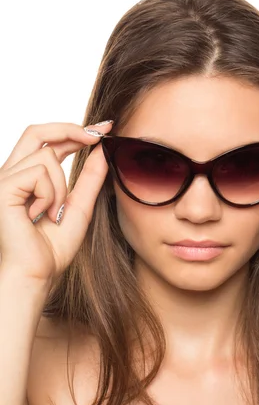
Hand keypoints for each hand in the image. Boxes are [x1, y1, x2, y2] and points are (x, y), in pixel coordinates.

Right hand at [0, 121, 112, 287]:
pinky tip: (41, 215)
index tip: (103, 129)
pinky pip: (40, 172)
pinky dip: (50, 194)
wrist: (36, 275)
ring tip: (53, 214)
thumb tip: (103, 150)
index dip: (74, 131)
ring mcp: (3, 180)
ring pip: (47, 156)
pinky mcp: (2, 188)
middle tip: (98, 135)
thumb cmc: (51, 250)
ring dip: (61, 187)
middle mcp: (10, 174)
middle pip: (37, 131)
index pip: (47, 142)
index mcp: (25, 178)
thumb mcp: (79, 207)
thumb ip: (90, 178)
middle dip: (71, 129)